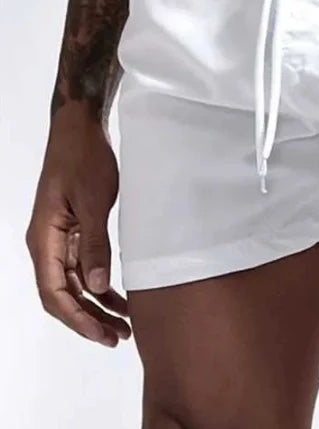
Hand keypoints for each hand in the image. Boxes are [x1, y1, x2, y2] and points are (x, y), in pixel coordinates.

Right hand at [26, 103, 130, 346]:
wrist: (80, 129)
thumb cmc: (85, 160)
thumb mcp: (94, 202)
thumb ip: (95, 245)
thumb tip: (96, 287)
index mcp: (44, 240)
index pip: (55, 293)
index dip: (78, 319)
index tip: (103, 335)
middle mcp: (47, 244)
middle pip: (63, 294)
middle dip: (89, 319)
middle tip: (119, 337)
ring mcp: (59, 237)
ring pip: (74, 283)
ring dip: (96, 305)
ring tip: (123, 325)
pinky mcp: (74, 229)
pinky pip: (82, 266)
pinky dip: (98, 283)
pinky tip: (118, 295)